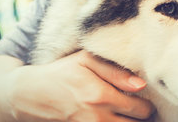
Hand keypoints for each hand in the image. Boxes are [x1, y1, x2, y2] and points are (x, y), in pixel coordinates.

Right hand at [2, 50, 154, 121]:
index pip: (141, 109)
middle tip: (139, 110)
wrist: (29, 94)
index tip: (144, 100)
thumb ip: (115, 71)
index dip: (147, 106)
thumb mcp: (86, 61)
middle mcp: (97, 118)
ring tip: (127, 116)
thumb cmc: (61, 72)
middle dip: (141, 118)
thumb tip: (141, 85)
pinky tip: (113, 119)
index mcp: (100, 95)